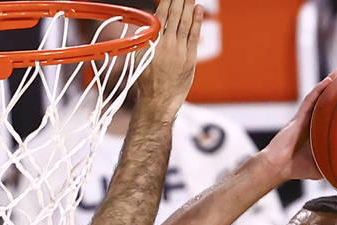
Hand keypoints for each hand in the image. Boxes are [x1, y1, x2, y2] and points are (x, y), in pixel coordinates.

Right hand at [134, 0, 203, 116]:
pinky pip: (194, 35)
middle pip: (175, 15)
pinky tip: (198, 9)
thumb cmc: (145, 83)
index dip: (167, 1)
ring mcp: (180, 51)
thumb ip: (145, 39)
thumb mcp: (138, 58)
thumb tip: (150, 24)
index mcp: (152, 43)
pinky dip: (197, 21)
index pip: (161, 15)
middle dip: (179, 0)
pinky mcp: (190, 59)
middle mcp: (166, 45)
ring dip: (189, 6)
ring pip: (185, 23)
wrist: (157, 103)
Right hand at [260, 67, 336, 180]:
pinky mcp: (298, 117)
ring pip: (320, 96)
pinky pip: (310, 100)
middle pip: (328, 100)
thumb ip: (334, 166)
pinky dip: (319, 89)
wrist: (278, 165)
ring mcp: (305, 117)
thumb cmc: (295, 168)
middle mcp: (313, 121)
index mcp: (318, 131)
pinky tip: (329, 80)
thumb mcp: (320, 168)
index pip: (333, 115)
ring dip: (330, 82)